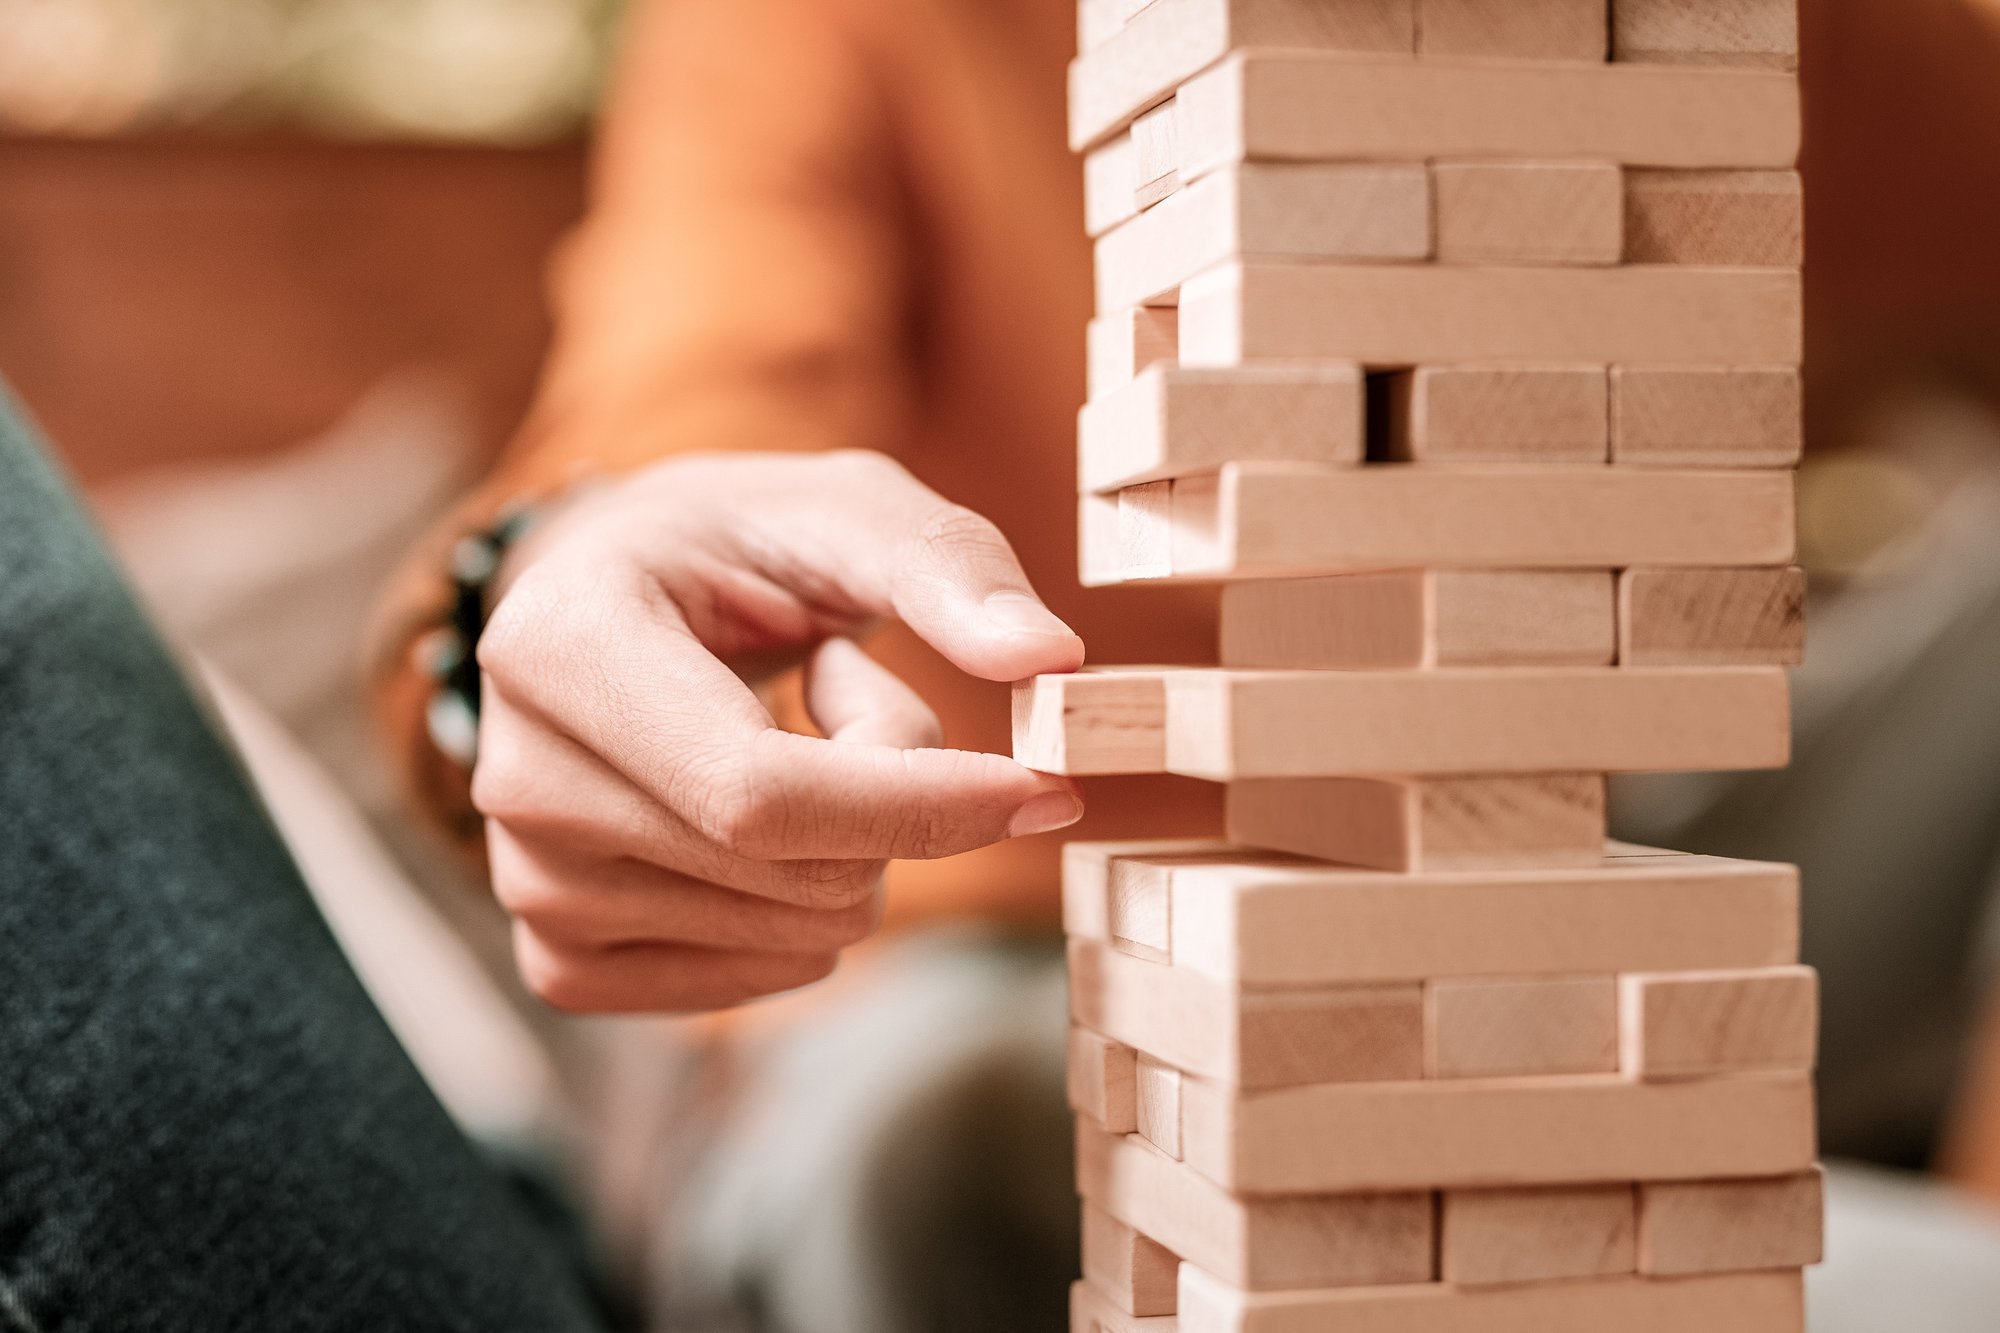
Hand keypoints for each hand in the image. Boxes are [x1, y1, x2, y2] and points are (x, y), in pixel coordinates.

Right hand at [472, 450, 1085, 1012]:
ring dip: (856, 841)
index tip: (1044, 787)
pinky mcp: (563, 957)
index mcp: (559, 647)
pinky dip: (810, 905)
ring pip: (799, 932)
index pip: (758, 794)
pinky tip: (757, 815)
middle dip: (895, 794)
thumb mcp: (848, 507)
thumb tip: (1051, 658)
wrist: (613, 601)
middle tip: (849, 685)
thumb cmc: (736, 545)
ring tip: (790, 733)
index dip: (918, 804)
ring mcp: (531, 883)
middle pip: (796, 874)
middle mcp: (518, 779)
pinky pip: (765, 975)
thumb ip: (952, 567)